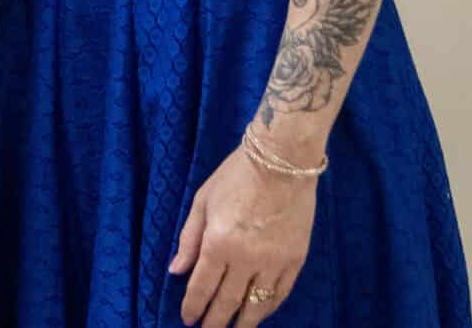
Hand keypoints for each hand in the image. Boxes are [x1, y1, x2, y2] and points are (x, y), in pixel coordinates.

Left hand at [167, 144, 315, 327]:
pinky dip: (269, 307)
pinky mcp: (296, 259)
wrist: (282, 159)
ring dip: (243, 323)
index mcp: (218, 243)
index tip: (187, 320)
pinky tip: (260, 312)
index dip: (193, 307)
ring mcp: (274, 261)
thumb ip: (189, 238)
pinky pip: (280, 293)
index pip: (202, 287)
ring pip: (256, 305)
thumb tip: (176, 271)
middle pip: (227, 302)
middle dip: (215, 322)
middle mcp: (246, 258)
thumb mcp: (203, 201)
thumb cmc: (236, 175)